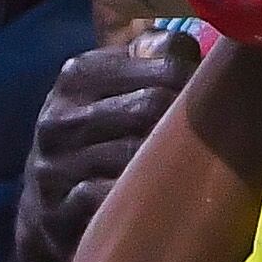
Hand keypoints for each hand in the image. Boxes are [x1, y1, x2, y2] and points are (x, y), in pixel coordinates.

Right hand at [1, 24, 207, 261]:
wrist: (46, 214)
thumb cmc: (101, 142)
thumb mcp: (116, 91)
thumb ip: (155, 60)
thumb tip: (194, 48)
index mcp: (78, 76)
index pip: (162, 64)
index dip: (200, 85)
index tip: (215, 103)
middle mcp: (58, 117)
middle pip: (151, 107)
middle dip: (189, 126)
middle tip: (213, 145)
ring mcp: (53, 167)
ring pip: (133, 156)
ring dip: (169, 167)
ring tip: (190, 176)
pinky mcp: (54, 214)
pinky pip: (108, 200)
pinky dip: (138, 202)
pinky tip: (156, 204)